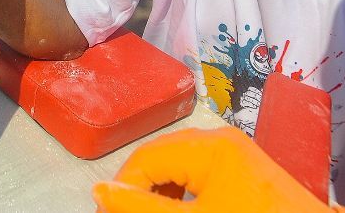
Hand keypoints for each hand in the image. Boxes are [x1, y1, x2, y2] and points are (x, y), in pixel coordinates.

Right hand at [91, 128, 337, 212]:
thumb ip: (144, 207)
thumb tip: (101, 193)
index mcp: (209, 146)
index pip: (146, 158)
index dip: (123, 187)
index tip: (107, 211)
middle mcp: (221, 140)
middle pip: (161, 156)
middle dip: (140, 188)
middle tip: (122, 211)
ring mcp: (234, 152)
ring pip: (177, 164)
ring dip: (159, 190)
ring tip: (148, 212)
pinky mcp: (243, 167)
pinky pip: (198, 170)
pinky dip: (181, 191)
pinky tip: (177, 209)